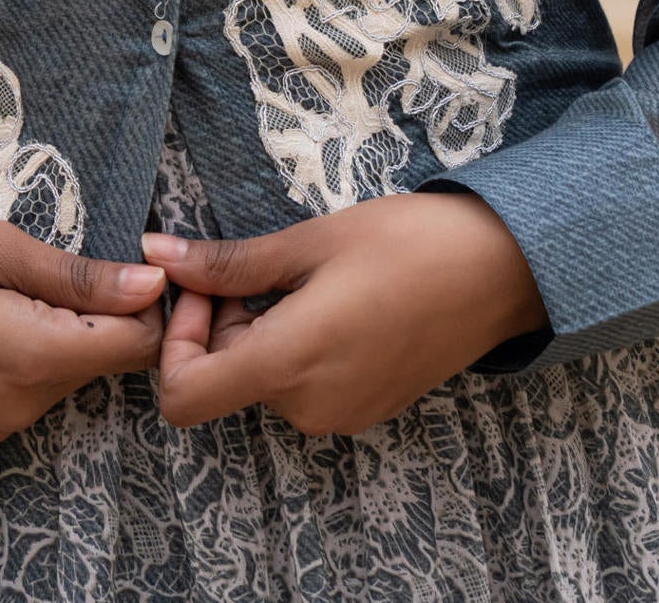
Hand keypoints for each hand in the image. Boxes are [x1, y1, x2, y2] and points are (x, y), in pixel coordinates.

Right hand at [0, 215, 168, 448]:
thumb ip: (76, 275)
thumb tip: (151, 285)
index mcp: (28, 358)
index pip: (134, 346)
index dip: (142, 300)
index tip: (120, 258)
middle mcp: (18, 409)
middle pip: (100, 360)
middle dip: (96, 312)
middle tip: (42, 263)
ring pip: (65, 375)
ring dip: (57, 331)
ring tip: (2, 287)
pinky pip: (28, 392)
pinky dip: (25, 354)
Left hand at [147, 191, 545, 437]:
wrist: (499, 272)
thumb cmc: (404, 244)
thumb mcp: (310, 242)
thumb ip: (230, 263)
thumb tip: (158, 254)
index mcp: (289, 364)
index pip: (184, 398)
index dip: (177, 341)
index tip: (205, 286)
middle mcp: (309, 406)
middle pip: (225, 379)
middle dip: (222, 321)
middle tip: (258, 263)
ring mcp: (341, 415)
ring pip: (265, 380)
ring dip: (260, 331)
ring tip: (303, 275)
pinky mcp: (366, 410)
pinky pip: (304, 386)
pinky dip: (296, 347)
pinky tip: (332, 300)